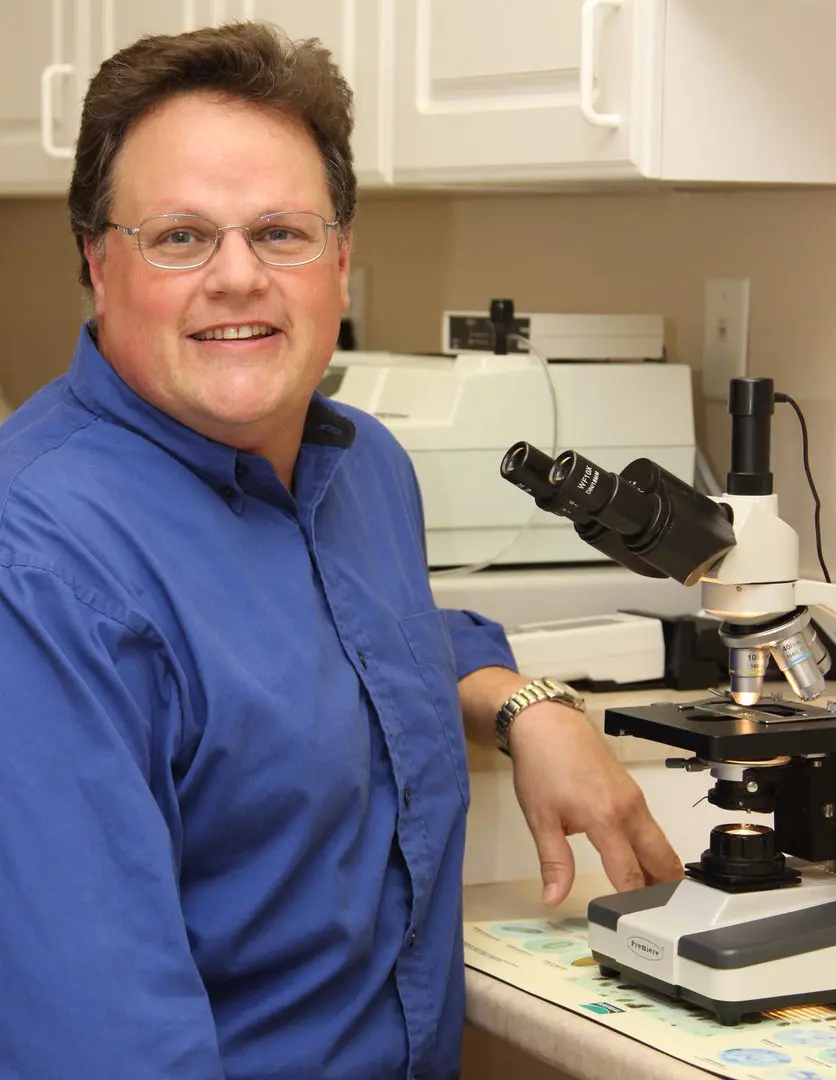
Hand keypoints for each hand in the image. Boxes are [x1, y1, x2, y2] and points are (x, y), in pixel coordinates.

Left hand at [508, 701, 683, 906]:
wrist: (548, 723)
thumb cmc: (542, 765)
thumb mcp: (540, 818)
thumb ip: (554, 862)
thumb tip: (553, 897)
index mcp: (606, 819)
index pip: (630, 873)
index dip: (634, 902)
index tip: (634, 925)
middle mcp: (629, 809)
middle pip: (661, 860)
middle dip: (665, 890)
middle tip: (662, 920)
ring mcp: (635, 798)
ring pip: (660, 843)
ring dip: (661, 869)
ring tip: (655, 898)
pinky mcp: (632, 791)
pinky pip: (651, 826)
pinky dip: (652, 848)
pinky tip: (641, 861)